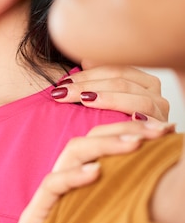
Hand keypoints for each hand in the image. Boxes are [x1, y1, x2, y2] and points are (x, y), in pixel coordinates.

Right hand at [0, 118, 173, 222]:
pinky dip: (73, 176)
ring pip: (73, 152)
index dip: (132, 129)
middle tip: (157, 130)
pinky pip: (53, 185)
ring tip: (134, 143)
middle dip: (125, 129)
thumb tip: (150, 179)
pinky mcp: (36, 209)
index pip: (103, 139)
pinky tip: (94, 172)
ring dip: (105, 145)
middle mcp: (65, 174)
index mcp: (78, 173)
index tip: (164, 128)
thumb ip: (112, 192)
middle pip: (91, 138)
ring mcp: (50, 189)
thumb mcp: (93, 213)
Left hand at [51, 62, 168, 121]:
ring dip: (106, 98)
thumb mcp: (102, 100)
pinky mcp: (160, 129)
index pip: (112, 69)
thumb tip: (85, 59)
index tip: (62, 83)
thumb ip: (96, 79)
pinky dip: (129, 117)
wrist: (135, 162)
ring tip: (83, 101)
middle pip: (120, 82)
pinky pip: (144, 121)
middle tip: (62, 93)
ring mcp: (160, 110)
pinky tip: (113, 118)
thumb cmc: (111, 126)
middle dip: (88, 86)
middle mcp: (155, 93)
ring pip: (134, 97)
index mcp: (141, 80)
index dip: (86, 74)